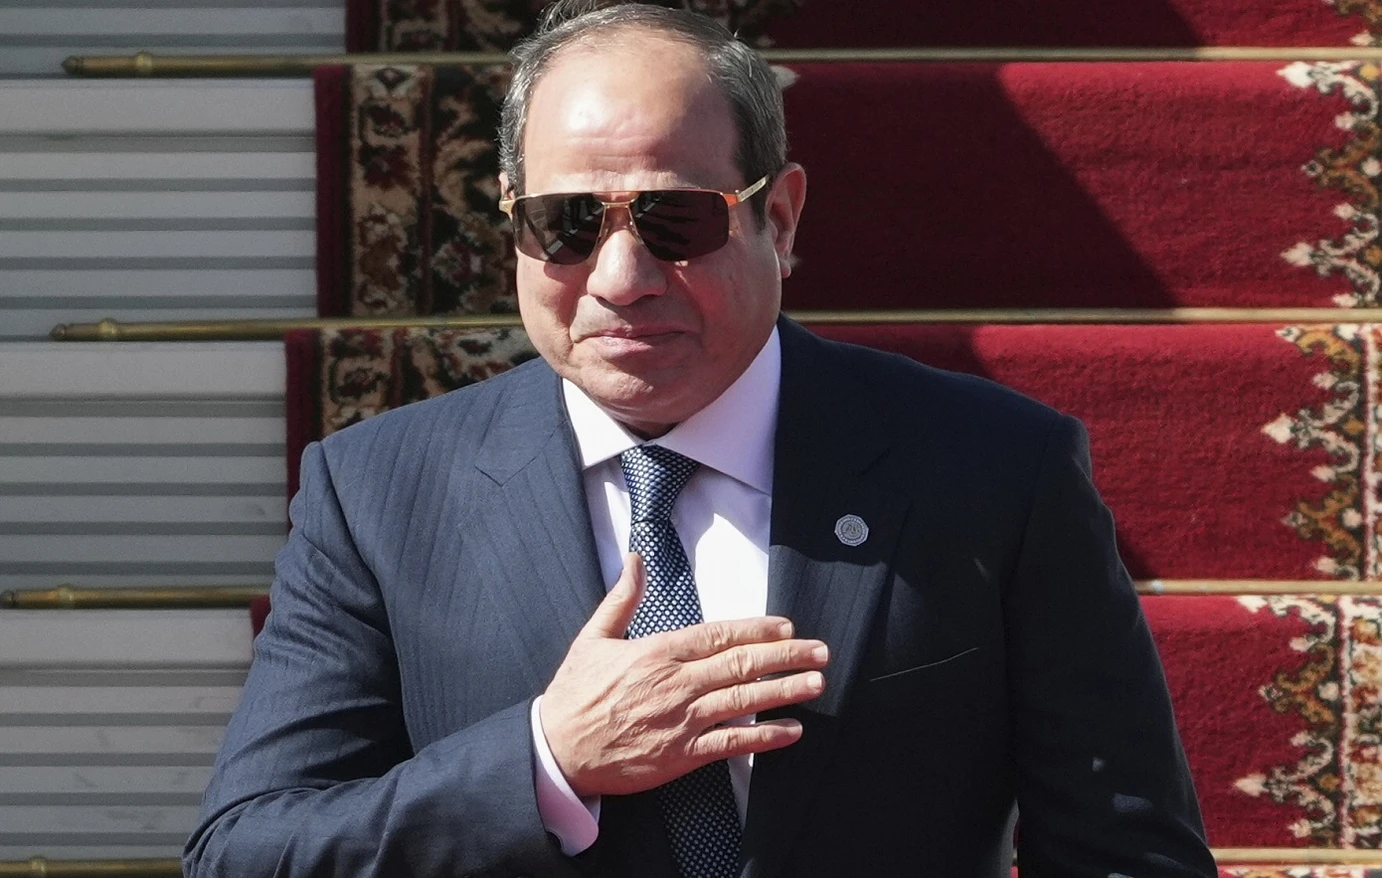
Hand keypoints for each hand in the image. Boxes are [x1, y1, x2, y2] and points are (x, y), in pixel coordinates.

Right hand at [539, 552, 828, 798]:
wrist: (556, 751)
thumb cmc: (574, 695)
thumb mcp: (593, 637)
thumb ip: (621, 598)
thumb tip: (634, 560)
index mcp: (657, 653)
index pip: (718, 635)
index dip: (756, 630)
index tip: (786, 626)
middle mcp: (675, 684)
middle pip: (741, 664)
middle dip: (786, 655)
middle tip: (819, 651)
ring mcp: (681, 721)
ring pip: (743, 702)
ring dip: (784, 691)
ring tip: (815, 683)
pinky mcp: (680, 757)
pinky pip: (730, 745)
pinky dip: (763, 737)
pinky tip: (790, 730)